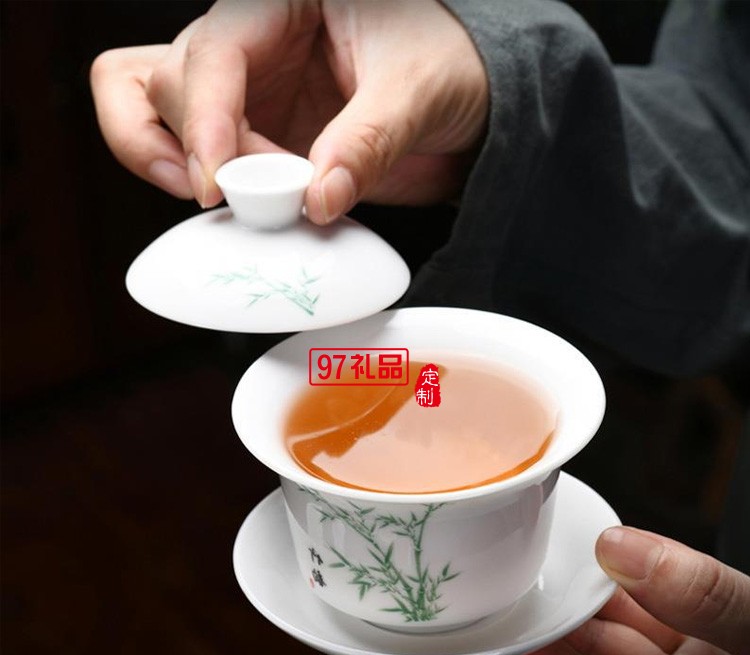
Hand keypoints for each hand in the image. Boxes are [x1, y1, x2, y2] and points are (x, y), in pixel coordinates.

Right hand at [89, 0, 487, 223]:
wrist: (467, 104)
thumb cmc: (451, 65)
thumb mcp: (419, 90)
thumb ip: (368, 142)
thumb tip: (317, 199)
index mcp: (281, 5)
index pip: (214, 54)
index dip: (205, 121)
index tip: (222, 185)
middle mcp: (251, 43)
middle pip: (171, 85)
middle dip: (204, 150)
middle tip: (261, 199)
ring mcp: (247, 91)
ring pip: (151, 105)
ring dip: (164, 159)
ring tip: (220, 203)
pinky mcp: (253, 134)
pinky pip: (186, 147)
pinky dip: (183, 176)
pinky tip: (227, 206)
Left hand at [495, 527, 749, 654]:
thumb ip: (709, 601)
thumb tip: (622, 551)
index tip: (505, 649)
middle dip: (556, 635)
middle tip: (509, 596)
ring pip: (627, 643)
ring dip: (588, 604)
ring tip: (546, 568)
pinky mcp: (712, 654)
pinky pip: (659, 618)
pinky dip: (632, 587)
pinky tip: (607, 558)